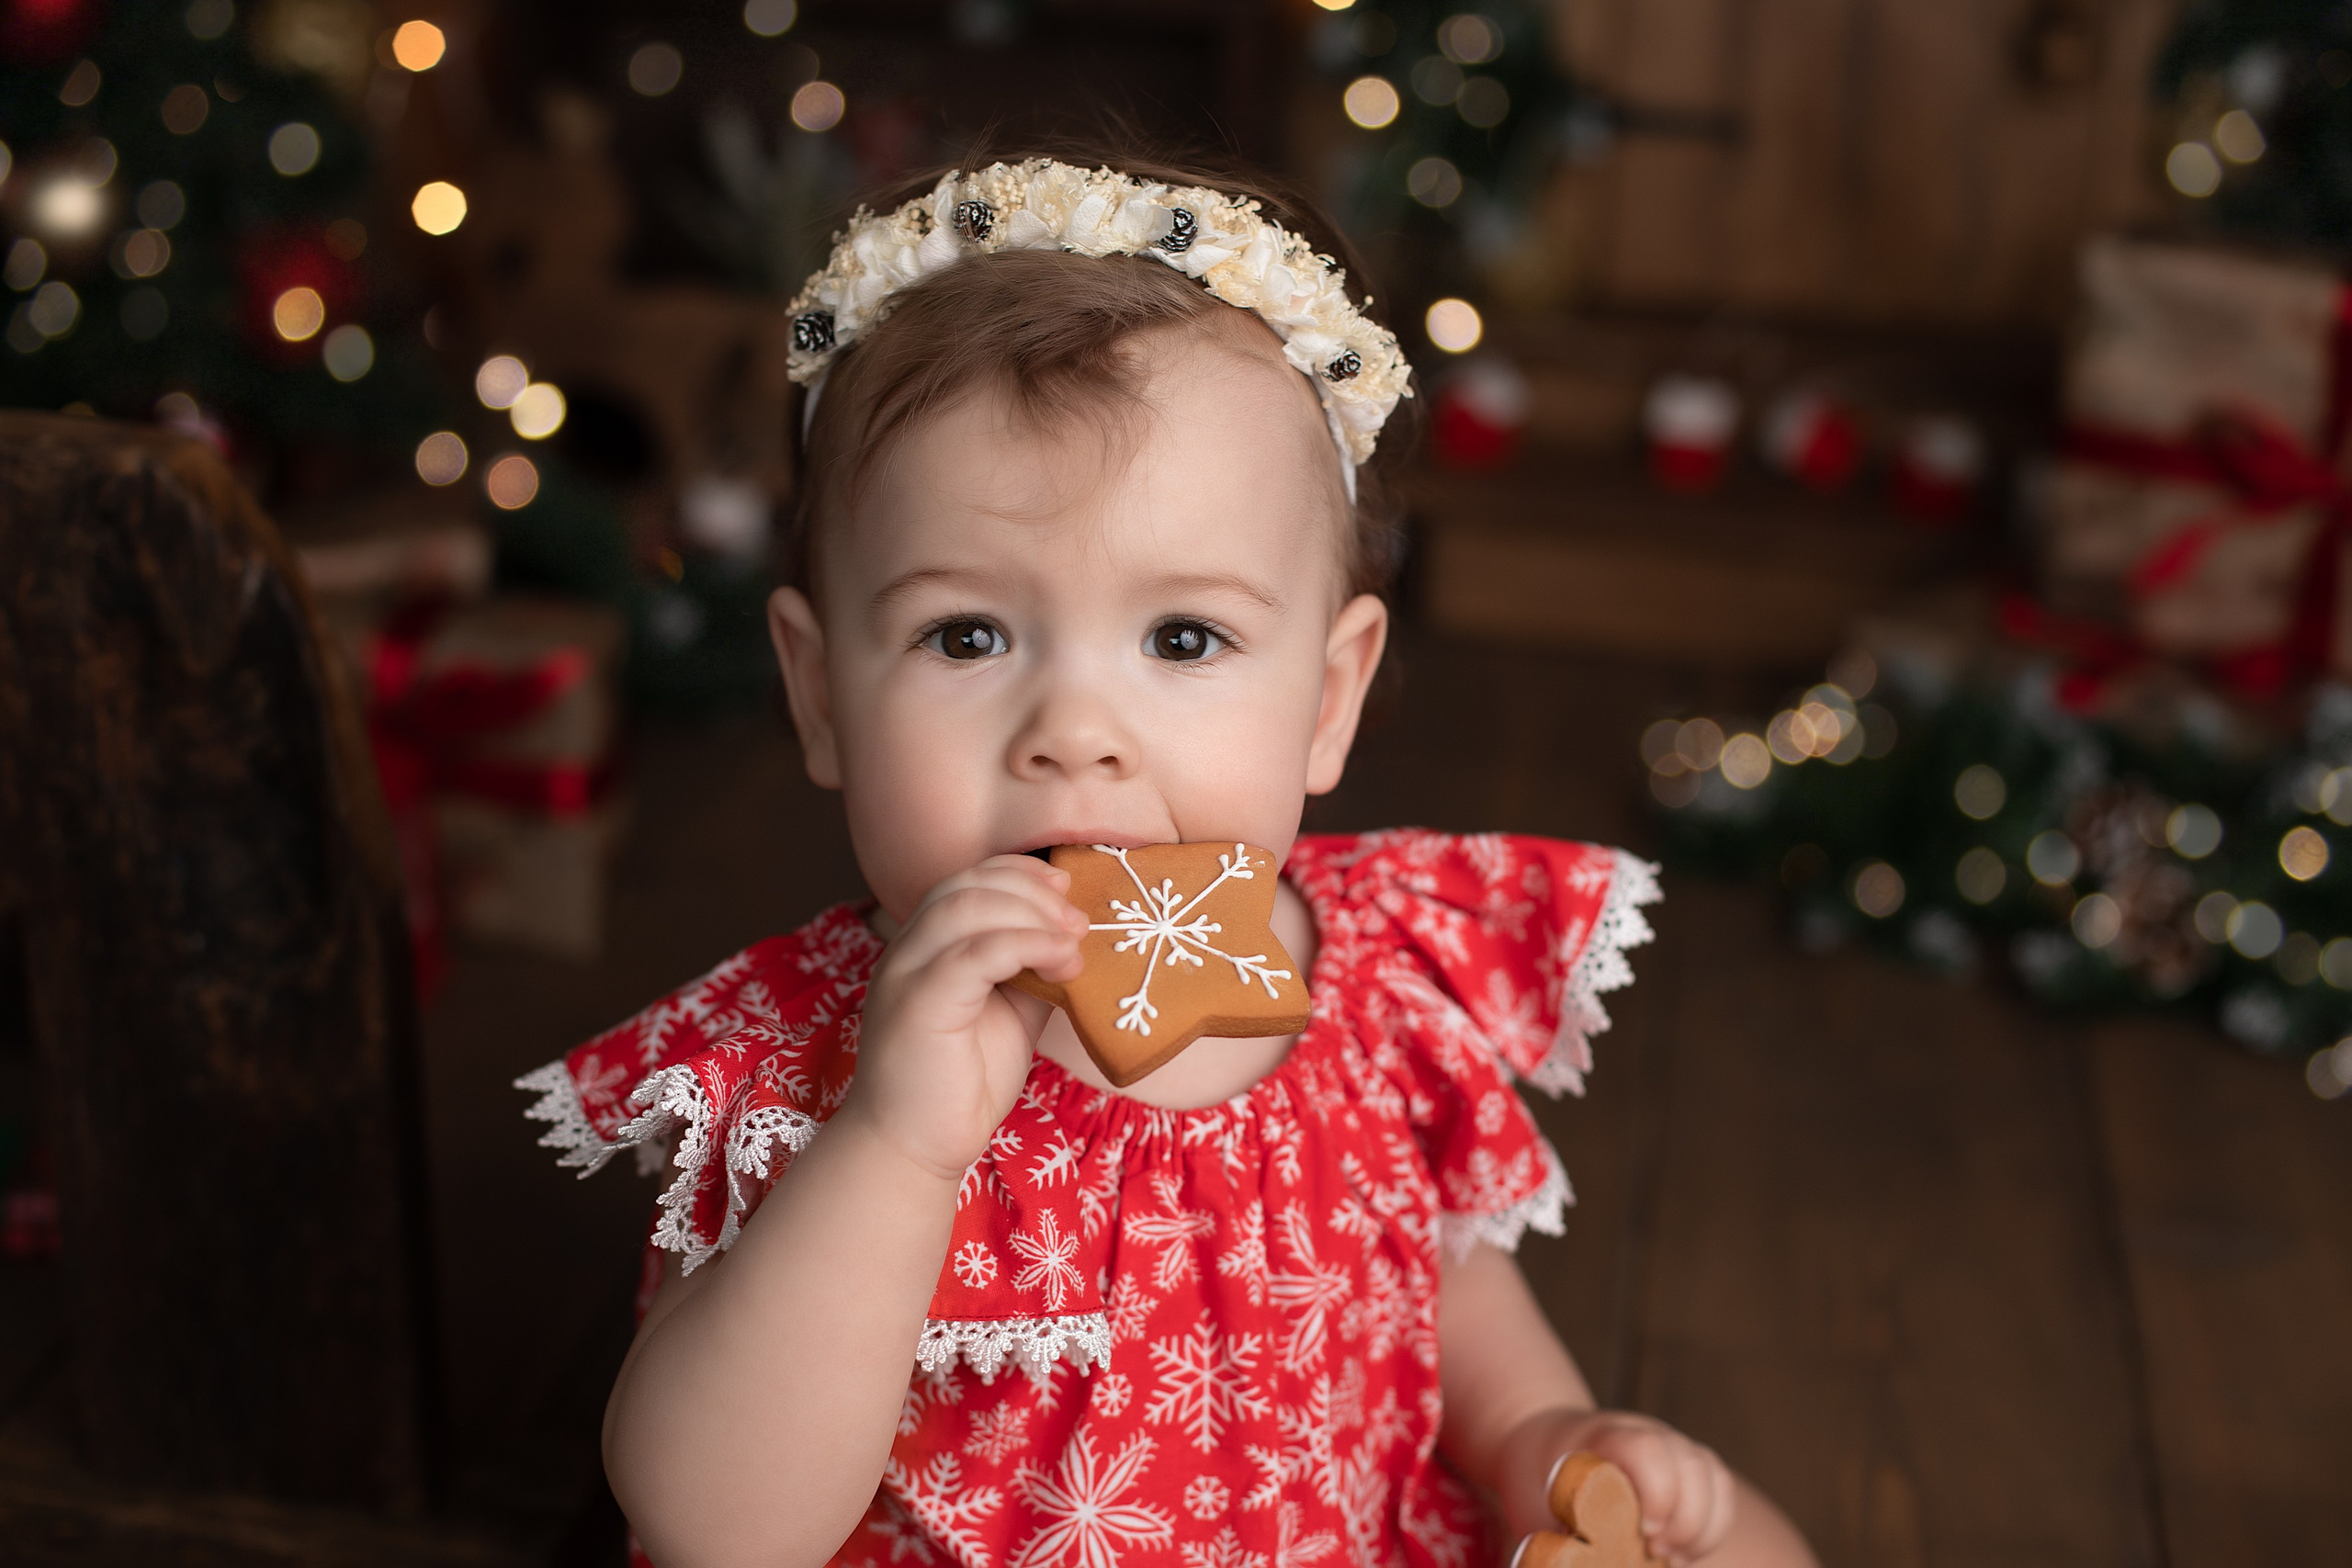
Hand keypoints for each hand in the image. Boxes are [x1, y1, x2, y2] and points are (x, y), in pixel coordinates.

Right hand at [842, 855, 1085, 1182]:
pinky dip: (1026, 945)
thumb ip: (1031, 972)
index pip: (964, 881)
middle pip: (966, 884)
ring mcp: (906, 975)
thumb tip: (1074, 940)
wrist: (915, 1149)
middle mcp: (907, 952)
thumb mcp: (1010, 1013)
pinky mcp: (918, 1004)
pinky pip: (974, 953)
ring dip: (1033, 914)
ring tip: (1074, 942)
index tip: (1065, 887)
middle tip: (1079, 922)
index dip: (1017, 873)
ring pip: (966, 907)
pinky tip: (1060, 963)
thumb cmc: (962, 1085)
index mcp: (923, 948)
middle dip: (1032, 891)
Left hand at [1536, 1410, 1734, 1566]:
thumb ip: (1553, 1544)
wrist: (1543, 1447)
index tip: (1644, 1533)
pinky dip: (1713, 1526)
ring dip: (1703, 1528)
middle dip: (1685, 1522)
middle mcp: (1646, 1432)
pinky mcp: (1686, 1467)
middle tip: (1657, 1556)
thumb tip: (1573, 1564)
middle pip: (1692, 1465)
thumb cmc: (1536, 1484)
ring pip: (1713, 1477)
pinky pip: (1720, 1491)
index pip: (1647, 1449)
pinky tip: (1684, 1553)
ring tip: (1671, 1559)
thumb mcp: (1531, 1509)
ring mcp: (1671, 1446)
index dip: (1656, 1493)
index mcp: (1603, 1436)